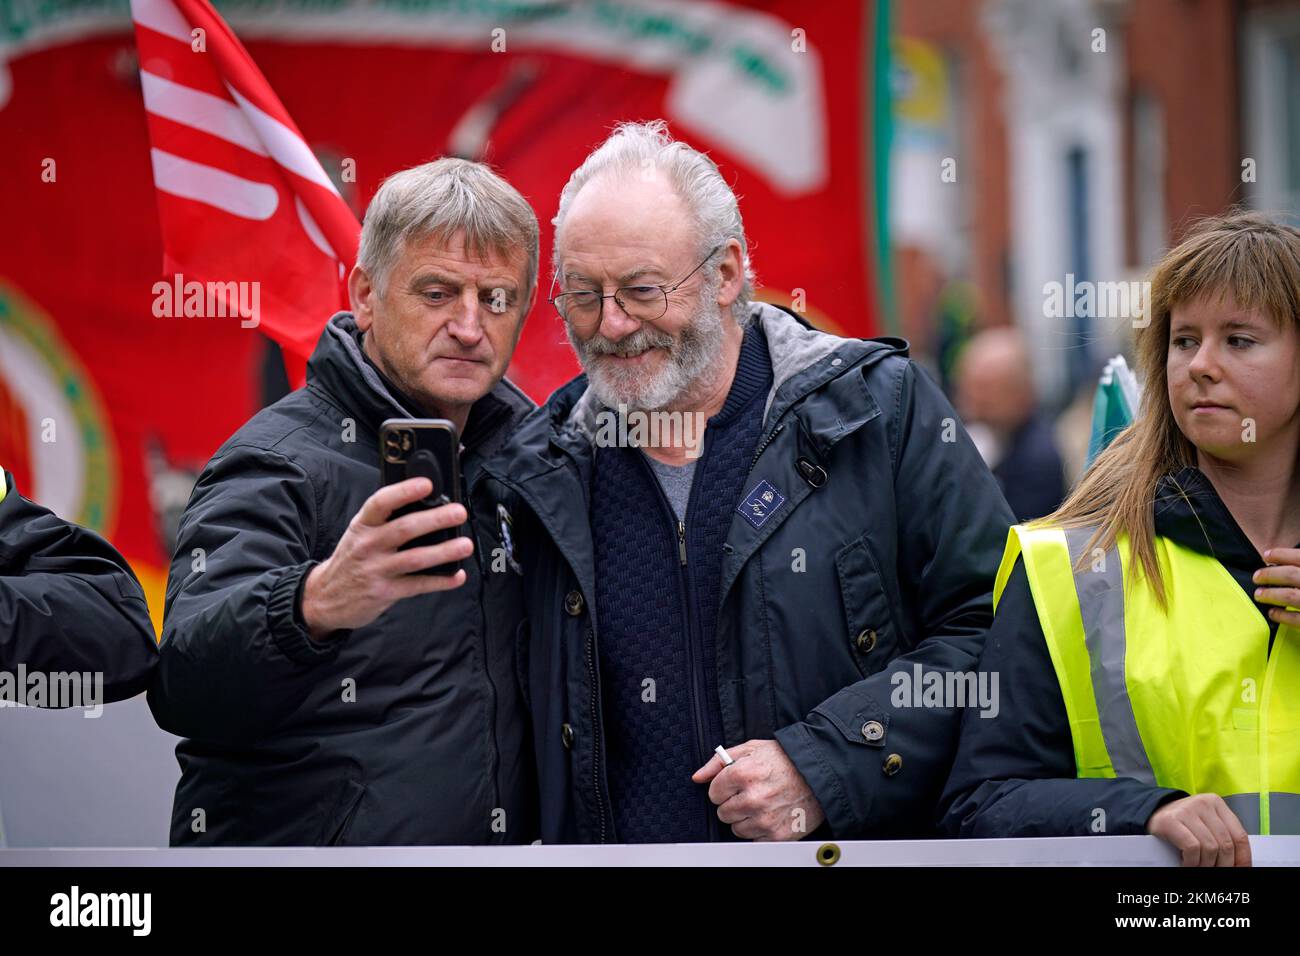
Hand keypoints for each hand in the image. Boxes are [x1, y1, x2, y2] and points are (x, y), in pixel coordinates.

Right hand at [301, 477, 472, 638]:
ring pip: (415, 559)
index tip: (427, 484)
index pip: (381, 502)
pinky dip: (440, 581)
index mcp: (363, 525)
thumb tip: (425, 504)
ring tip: (464, 545)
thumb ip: (385, 521)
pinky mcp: (385, 592)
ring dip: (443, 551)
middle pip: (404, 529)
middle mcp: (368, 545)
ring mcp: (376, 570)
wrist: (325, 597)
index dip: (404, 491)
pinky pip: (418, 585)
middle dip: (435, 519)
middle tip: (458, 512)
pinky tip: (457, 575)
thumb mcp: (359, 534)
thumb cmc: (352, 559)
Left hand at [692, 739, 824, 840]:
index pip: (713, 793)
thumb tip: (698, 777)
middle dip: (733, 803)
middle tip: (751, 794)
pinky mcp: (777, 835)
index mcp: (742, 774)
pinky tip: (771, 815)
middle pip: (723, 813)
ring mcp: (765, 819)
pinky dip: (760, 830)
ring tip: (763, 804)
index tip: (736, 785)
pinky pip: (754, 839)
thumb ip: (718, 762)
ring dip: (746, 818)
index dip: (724, 788)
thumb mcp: (750, 749)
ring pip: (736, 829)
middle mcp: (753, 798)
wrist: (821, 772)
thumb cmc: (785, 759)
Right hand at [1146, 793, 1251, 866]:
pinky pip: (1192, 848)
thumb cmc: (1183, 823)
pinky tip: (1187, 864)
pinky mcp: (1171, 820)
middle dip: (1223, 865)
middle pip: (1225, 844)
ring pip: (1210, 848)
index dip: (1243, 857)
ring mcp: (1186, 810)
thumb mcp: (1205, 823)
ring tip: (1200, 868)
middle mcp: (1203, 803)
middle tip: (1216, 871)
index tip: (1240, 869)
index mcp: (1216, 803)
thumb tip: (1239, 863)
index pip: (1239, 835)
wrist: (1151, 812)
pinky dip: (1192, 862)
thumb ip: (1221, 835)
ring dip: (1206, 865)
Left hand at [1254, 547, 1299, 627]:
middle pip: (1291, 575)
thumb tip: (1283, 561)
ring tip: (1258, 595)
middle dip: (1270, 575)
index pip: (1299, 557)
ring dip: (1270, 595)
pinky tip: (1272, 613)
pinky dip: (1282, 616)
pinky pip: (1297, 619)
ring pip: (1290, 596)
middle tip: (1256, 577)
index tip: (1265, 555)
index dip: (1281, 554)